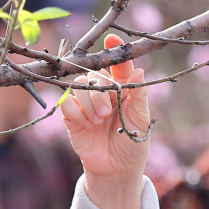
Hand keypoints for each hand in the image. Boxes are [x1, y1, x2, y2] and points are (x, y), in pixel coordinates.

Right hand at [58, 36, 150, 208]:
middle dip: (99, 91)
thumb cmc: (133, 145)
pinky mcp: (72, 118)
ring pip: (79, 86)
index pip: (118, 65)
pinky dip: (75, 112)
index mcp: (123, 89)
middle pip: (94, 75)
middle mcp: (103, 93)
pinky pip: (67, 103)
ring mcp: (86, 105)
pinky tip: (86, 125)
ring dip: (89, 102)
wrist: (117, 171)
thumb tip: (140, 70)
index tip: (112, 38)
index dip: (115, 49)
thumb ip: (139, 96)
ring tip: (98, 122)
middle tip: (107, 113)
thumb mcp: (141, 121)